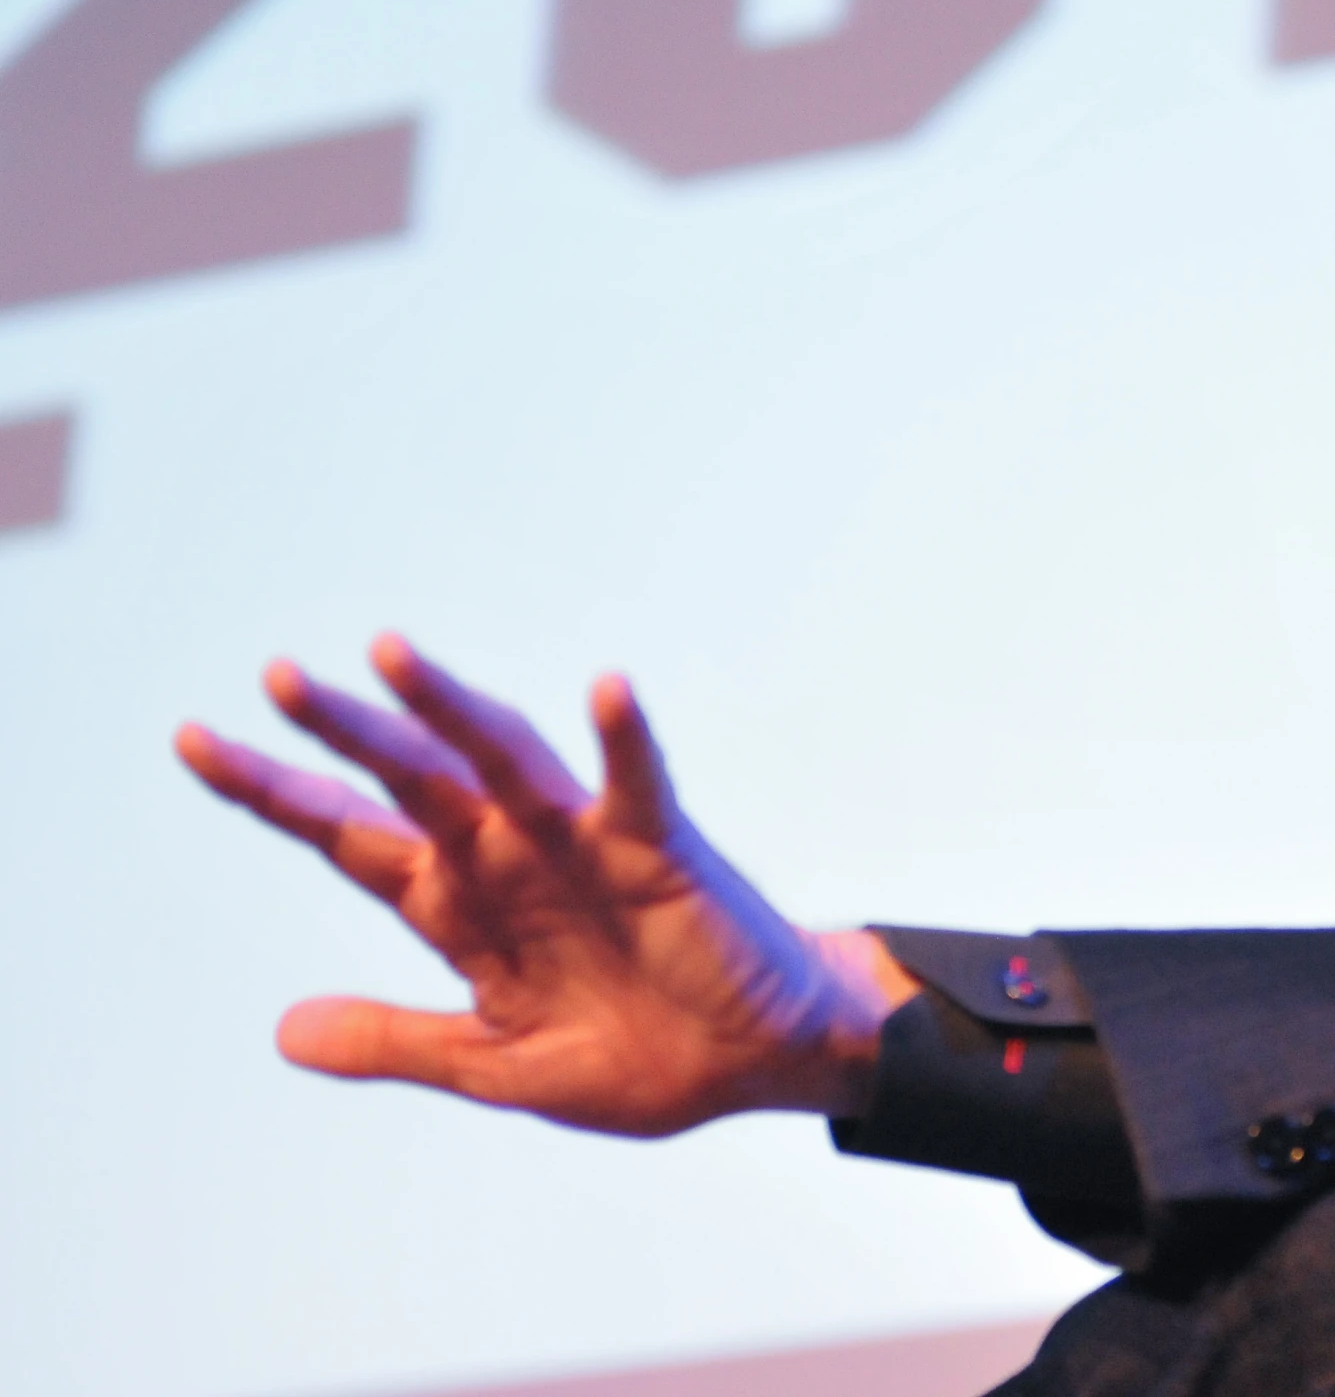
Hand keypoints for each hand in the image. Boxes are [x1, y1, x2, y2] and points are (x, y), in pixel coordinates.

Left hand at [176, 635, 919, 1133]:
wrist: (751, 1061)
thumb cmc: (640, 1052)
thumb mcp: (502, 1066)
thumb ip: (399, 1042)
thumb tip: (282, 1032)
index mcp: (459, 909)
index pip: (349, 834)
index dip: (275, 792)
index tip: (195, 741)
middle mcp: (507, 859)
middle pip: (410, 782)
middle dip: (345, 733)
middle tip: (280, 678)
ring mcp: (579, 847)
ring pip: (501, 763)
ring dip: (450, 710)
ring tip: (391, 655)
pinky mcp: (656, 850)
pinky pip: (635, 786)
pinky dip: (621, 739)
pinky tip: (605, 690)